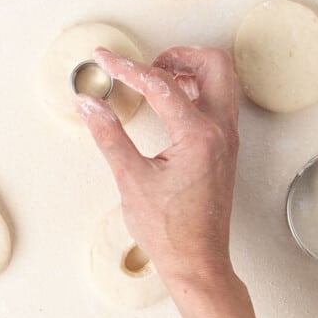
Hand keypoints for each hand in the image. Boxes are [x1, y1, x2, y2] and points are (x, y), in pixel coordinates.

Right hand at [76, 46, 239, 288]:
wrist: (197, 262)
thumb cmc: (170, 231)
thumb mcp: (131, 180)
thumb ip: (109, 135)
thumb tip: (90, 104)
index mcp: (199, 137)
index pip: (161, 84)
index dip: (127, 68)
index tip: (105, 61)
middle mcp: (221, 132)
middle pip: (213, 64)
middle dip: (178, 55)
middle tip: (145, 64)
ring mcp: (228, 140)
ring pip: (221, 81)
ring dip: (190, 70)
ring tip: (155, 79)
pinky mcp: (225, 149)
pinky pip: (218, 102)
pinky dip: (196, 91)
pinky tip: (169, 104)